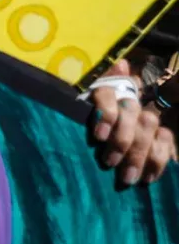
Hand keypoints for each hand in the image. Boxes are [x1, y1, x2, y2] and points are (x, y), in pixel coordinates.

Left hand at [90, 59, 174, 186]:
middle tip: (109, 162)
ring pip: (150, 127)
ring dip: (139, 153)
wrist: (102, 138)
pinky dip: (158, 160)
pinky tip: (148, 178)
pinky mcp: (159, 134)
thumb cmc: (87, 124)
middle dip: (122, 140)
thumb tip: (120, 65)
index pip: (108, 92)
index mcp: (105, 91)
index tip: (98, 136)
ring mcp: (145, 117)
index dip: (107, 113)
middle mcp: (128, 100)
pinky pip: (166, 142)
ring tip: (126, 177)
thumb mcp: (78, 111)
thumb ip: (94, 97)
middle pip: (132, 113)